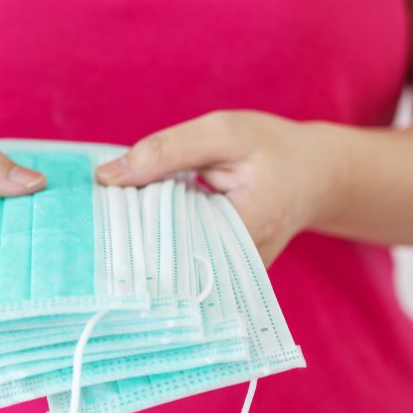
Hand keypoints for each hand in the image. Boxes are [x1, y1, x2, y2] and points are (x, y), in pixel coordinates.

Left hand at [95, 111, 344, 265]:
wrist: (316, 176)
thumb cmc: (273, 149)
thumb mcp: (224, 134)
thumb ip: (167, 151)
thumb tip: (107, 177)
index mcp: (248, 229)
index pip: (172, 242)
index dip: (131, 228)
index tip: (99, 212)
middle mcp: (240, 268)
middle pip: (168, 262)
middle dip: (130, 238)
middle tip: (97, 217)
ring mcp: (233, 278)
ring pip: (172, 266)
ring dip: (142, 241)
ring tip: (114, 221)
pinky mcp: (223, 274)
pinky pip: (182, 262)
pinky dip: (160, 242)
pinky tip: (140, 225)